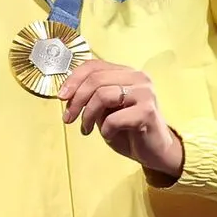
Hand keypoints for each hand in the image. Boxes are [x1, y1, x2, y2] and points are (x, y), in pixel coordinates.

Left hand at [58, 59, 183, 180]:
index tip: (61, 97)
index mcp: (127, 73)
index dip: (73, 79)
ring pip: (102, 95)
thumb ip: (91, 96)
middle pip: (95, 79)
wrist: (154, 150)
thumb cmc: (128, 129)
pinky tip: (108, 134)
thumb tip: (66, 92)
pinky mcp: (148, 111)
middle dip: (76, 101)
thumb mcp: (105, 109)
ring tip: (86, 129)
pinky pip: (114, 118)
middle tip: (68, 118)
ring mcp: (145, 93)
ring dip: (87, 116)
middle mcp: (138, 78)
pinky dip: (105, 129)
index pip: (94, 65)